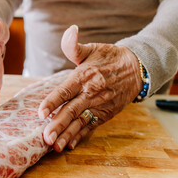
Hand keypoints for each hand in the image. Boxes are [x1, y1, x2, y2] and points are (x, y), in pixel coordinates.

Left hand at [38, 25, 142, 151]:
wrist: (137, 68)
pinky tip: (70, 144)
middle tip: (45, 137)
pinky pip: (91, 126)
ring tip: (55, 147)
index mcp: (85, 77)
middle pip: (72, 110)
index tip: (41, 112)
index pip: (66, 91)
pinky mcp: (105, 114)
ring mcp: (99, 105)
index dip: (53, 101)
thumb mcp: (92, 48)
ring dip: (68, 134)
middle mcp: (91, 93)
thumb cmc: (109, 58)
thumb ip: (75, 46)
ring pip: (81, 122)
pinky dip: (80, 136)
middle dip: (58, 125)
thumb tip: (70, 30)